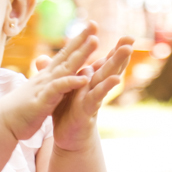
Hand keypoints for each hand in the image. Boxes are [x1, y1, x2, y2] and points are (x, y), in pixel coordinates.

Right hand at [0, 24, 98, 141]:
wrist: (2, 123)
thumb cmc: (20, 110)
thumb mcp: (37, 93)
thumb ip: (47, 82)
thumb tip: (53, 74)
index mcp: (47, 77)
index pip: (64, 55)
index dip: (77, 41)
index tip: (90, 27)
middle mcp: (46, 78)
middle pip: (67, 56)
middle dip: (81, 40)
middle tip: (94, 23)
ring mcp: (44, 88)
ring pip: (65, 68)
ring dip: (80, 54)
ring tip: (95, 41)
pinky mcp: (42, 101)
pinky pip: (58, 89)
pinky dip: (70, 82)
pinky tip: (84, 79)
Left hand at [52, 35, 133, 151]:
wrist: (67, 137)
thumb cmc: (65, 112)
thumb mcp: (59, 89)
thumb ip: (54, 74)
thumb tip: (40, 58)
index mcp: (88, 80)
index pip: (102, 61)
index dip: (112, 49)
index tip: (125, 35)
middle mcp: (94, 87)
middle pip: (108, 66)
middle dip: (120, 52)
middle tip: (131, 37)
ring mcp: (93, 97)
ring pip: (106, 77)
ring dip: (117, 63)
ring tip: (127, 50)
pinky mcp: (88, 109)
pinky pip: (97, 96)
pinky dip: (105, 87)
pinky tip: (116, 78)